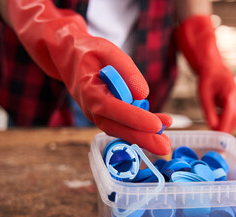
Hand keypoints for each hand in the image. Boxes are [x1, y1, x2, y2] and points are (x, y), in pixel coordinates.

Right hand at [6, 0, 171, 154]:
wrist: (70, 58)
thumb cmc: (90, 52)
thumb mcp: (108, 50)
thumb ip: (126, 70)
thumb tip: (143, 94)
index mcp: (89, 91)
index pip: (113, 108)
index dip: (135, 118)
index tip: (156, 125)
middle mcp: (92, 108)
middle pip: (118, 127)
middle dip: (142, 139)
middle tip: (165, 148)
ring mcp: (98, 114)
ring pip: (121, 130)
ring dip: (143, 138)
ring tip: (165, 143)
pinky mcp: (106, 115)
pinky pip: (122, 124)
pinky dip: (140, 128)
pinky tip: (159, 128)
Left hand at [176, 15, 235, 131]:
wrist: (214, 68)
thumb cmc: (208, 80)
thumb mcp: (203, 95)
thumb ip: (209, 112)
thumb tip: (213, 127)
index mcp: (230, 94)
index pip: (229, 116)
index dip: (224, 128)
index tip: (218, 139)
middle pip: (233, 120)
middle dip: (224, 130)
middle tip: (213, 139)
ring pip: (235, 120)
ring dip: (225, 125)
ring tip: (213, 129)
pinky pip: (234, 117)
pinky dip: (226, 121)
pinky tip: (216, 120)